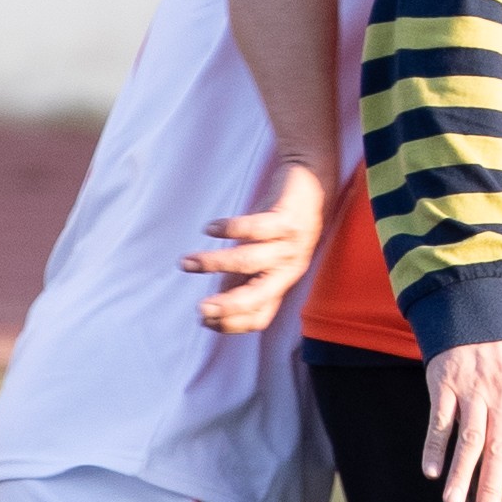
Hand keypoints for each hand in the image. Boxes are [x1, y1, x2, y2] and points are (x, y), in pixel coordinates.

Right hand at [185, 159, 330, 335]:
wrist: (313, 178)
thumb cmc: (281, 219)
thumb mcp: (262, 252)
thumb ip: (241, 277)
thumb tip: (214, 302)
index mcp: (283, 281)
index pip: (261, 316)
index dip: (232, 323)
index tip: (203, 320)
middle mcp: (289, 267)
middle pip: (259, 297)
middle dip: (229, 306)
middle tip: (201, 309)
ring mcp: (290, 243)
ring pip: (250, 261)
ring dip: (215, 264)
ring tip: (187, 262)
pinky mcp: (288, 218)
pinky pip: (256, 228)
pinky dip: (230, 229)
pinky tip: (209, 229)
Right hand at [423, 341, 501, 501]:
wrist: (478, 315)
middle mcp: (501, 399)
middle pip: (497, 450)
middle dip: (490, 486)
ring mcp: (472, 392)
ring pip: (468, 439)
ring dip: (460, 473)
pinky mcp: (445, 384)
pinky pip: (440, 420)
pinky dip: (435, 446)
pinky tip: (431, 471)